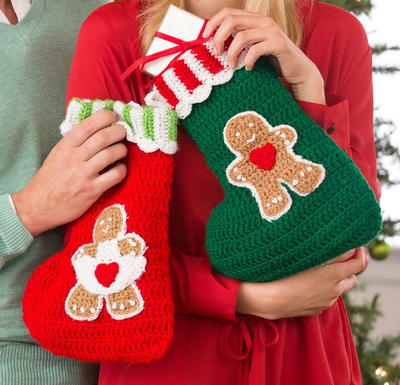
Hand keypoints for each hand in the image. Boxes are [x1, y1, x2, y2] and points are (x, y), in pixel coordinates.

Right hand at [12, 110, 127, 236]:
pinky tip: (120, 169)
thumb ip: (74, 143)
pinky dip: (122, 169)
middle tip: (123, 131)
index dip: (104, 117)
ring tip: (122, 150)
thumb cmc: (49, 180)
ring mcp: (83, 175)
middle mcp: (74, 158)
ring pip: (110, 154)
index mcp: (65, 147)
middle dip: (118, 131)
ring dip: (121, 150)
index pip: (87, 125)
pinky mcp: (92, 191)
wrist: (37, 207)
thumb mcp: (56, 155)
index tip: (113, 115)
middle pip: (102, 138)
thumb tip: (95, 127)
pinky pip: (114, 175)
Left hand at [203, 7, 325, 103]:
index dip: (213, 22)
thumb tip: (214, 45)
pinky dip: (247, 61)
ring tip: (232, 65)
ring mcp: (272, 31)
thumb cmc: (272, 60)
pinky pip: (254, 50)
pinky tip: (248, 68)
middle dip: (219, 37)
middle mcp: (263, 21)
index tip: (205, 38)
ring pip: (241, 36)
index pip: (229, 12)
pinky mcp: (278, 44)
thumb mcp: (252, 48)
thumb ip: (238, 42)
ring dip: (232, 53)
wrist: (297, 69)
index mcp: (255, 20)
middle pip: (231, 20)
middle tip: (218, 53)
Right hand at [236, 248, 366, 318]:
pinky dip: (324, 289)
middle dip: (348, 267)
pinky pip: (326, 297)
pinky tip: (309, 283)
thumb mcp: (309, 257)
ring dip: (336, 279)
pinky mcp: (315, 309)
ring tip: (321, 269)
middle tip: (339, 256)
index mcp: (334, 275)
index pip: (358, 263)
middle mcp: (334, 290)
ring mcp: (325, 302)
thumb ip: (333, 253)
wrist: (268, 299)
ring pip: (338, 289)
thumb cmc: (285, 273)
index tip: (354, 246)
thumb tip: (351, 249)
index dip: (359, 253)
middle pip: (352, 278)